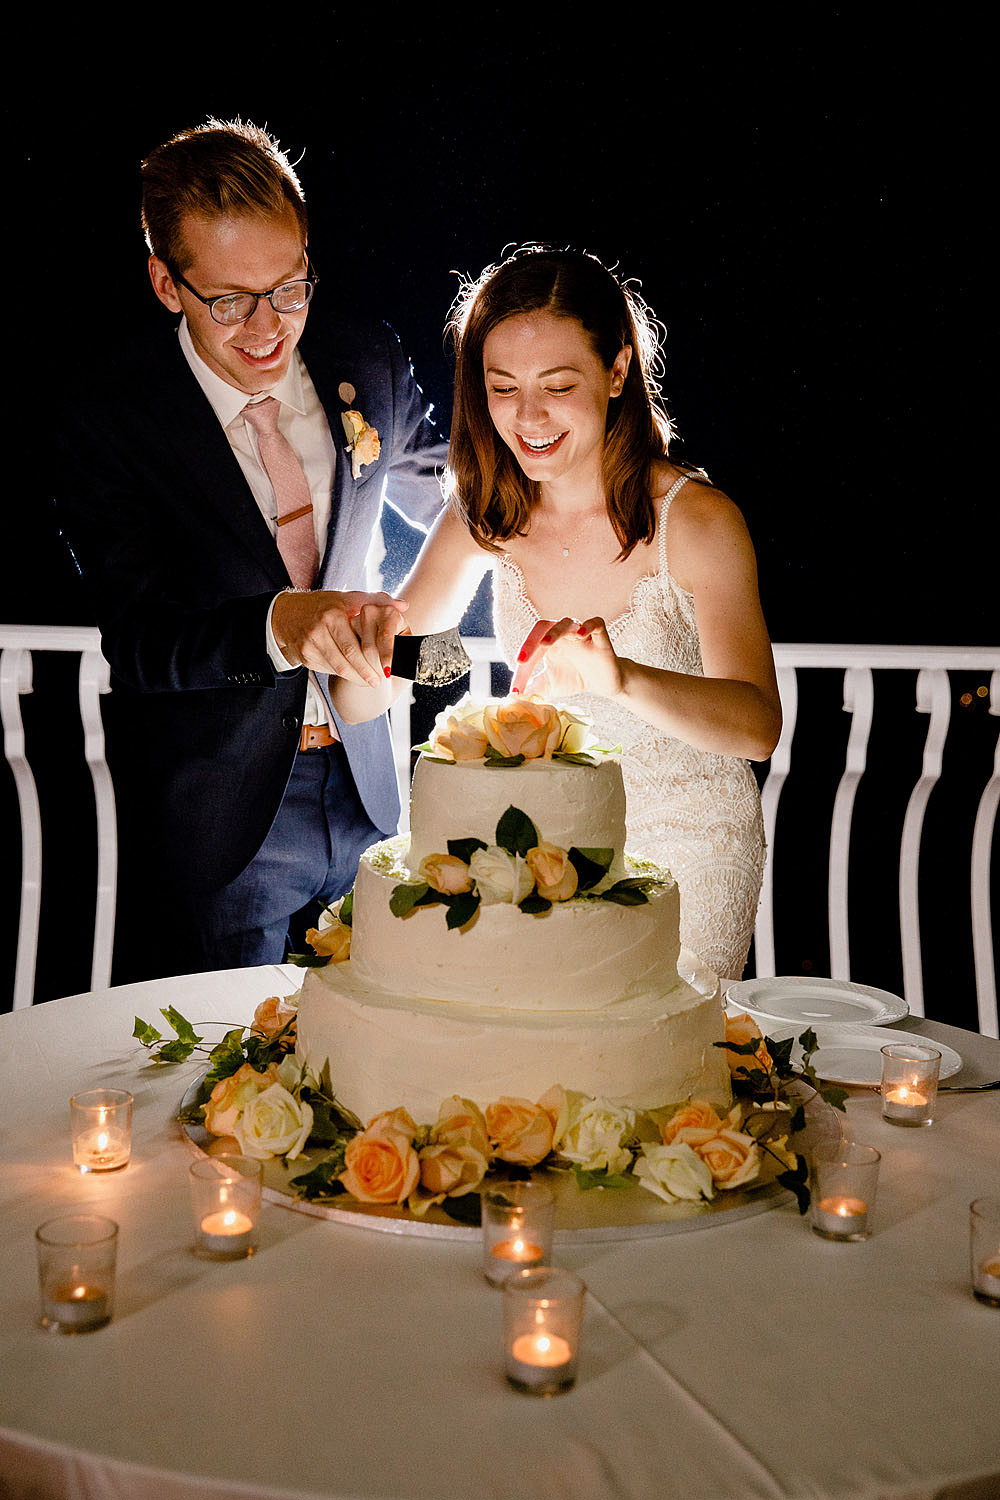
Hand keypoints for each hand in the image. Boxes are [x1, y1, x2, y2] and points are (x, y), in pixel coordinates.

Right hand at [271, 590, 408, 685]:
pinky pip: (326, 669)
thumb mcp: (349, 598)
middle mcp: (318, 630)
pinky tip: (351, 674)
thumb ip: (377, 601)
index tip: (385, 670)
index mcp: (333, 615)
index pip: (354, 645)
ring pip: (337, 668)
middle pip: (346, 661)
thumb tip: (403, 605)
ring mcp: (309, 644)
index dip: (371, 661)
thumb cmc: (325, 605)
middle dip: (364, 674)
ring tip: (368, 681)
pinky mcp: (304, 655)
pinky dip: (340, 674)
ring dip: (354, 678)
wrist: (288, 613)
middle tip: (377, 682)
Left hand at [510, 616, 623, 698]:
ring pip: (566, 623)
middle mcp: (562, 634)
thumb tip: (514, 696)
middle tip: (521, 660)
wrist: (604, 683)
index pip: (530, 647)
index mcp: (548, 642)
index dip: (522, 667)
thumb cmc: (575, 678)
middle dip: (530, 642)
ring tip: (545, 644)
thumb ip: (533, 687)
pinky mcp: (601, 637)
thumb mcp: (550, 685)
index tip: (516, 688)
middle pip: (543, 627)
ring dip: (554, 632)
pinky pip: (595, 623)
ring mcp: (581, 633)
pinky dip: (587, 626)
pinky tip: (580, 634)